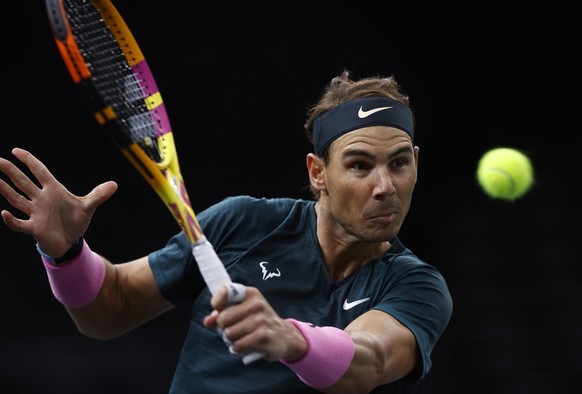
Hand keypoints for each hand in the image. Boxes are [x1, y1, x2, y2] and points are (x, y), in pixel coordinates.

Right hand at [0, 148, 117, 256]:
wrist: (71, 241)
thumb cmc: (75, 221)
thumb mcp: (88, 207)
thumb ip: (98, 195)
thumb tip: (114, 184)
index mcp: (53, 190)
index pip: (39, 172)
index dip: (29, 161)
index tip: (16, 150)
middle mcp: (41, 199)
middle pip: (23, 182)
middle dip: (11, 171)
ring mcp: (35, 213)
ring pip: (17, 199)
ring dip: (5, 190)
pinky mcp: (34, 228)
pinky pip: (20, 223)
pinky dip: (12, 220)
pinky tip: (3, 213)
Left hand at [203, 284, 306, 361]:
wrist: (285, 335)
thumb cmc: (258, 321)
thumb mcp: (242, 311)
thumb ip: (222, 313)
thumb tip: (208, 321)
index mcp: (251, 294)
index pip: (225, 291)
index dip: (217, 302)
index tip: (218, 309)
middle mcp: (257, 304)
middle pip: (223, 319)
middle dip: (223, 328)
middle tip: (234, 329)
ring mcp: (261, 320)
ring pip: (229, 334)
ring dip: (231, 340)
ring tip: (242, 338)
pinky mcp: (263, 337)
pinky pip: (237, 346)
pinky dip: (237, 349)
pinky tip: (246, 346)